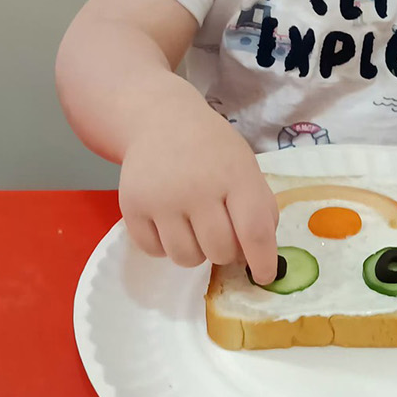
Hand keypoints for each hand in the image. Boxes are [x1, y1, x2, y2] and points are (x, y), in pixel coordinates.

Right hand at [119, 103, 278, 284]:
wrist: (160, 120)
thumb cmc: (211, 149)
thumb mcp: (245, 167)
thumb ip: (259, 208)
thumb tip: (261, 256)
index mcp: (234, 176)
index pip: (254, 231)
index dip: (263, 261)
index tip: (264, 276)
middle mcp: (197, 188)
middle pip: (220, 251)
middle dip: (226, 252)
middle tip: (221, 234)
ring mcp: (161, 198)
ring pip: (186, 258)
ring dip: (196, 252)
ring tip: (194, 228)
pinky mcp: (132, 206)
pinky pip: (154, 251)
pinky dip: (165, 246)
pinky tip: (169, 224)